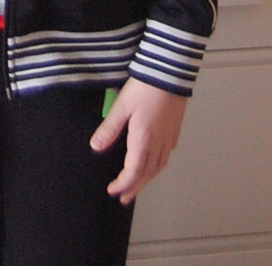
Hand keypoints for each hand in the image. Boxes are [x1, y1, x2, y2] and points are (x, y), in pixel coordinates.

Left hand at [90, 77, 187, 204]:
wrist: (170, 72)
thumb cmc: (146, 86)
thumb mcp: (122, 105)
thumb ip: (110, 128)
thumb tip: (96, 146)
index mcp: (144, 139)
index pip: (133, 171)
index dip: (123, 184)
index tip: (113, 191)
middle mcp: (159, 143)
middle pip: (147, 174)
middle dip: (134, 188)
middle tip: (124, 198)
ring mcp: (169, 138)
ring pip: (158, 168)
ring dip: (146, 180)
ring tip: (136, 186)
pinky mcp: (174, 131)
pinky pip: (165, 157)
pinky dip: (156, 167)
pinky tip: (152, 164)